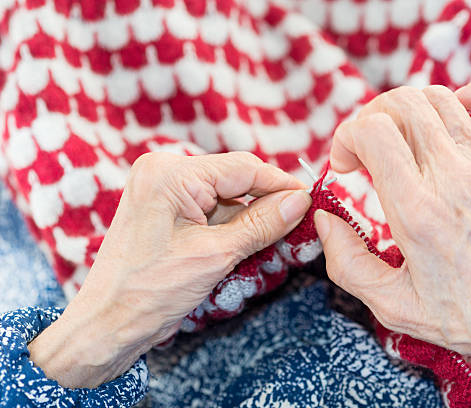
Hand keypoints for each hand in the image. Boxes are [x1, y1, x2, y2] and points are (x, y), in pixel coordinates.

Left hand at [28, 152, 310, 387]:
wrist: (107, 325)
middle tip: (301, 220)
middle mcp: (164, 173)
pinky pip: (210, 210)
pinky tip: (253, 242)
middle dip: (267, 201)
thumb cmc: (150, 291)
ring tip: (281, 236)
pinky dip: (233, 226)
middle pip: (234, 179)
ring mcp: (163, 192)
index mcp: (170, 174)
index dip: (281, 183)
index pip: (242, 167)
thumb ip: (262, 224)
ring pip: (225, 197)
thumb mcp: (215, 255)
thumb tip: (300, 201)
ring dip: (251, 217)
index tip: (311, 199)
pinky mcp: (165, 211)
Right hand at [314, 75, 470, 394]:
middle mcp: (452, 176)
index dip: (346, 138)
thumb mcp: (394, 306)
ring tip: (397, 138)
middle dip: (369, 118)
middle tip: (364, 151)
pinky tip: (452, 113)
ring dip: (405, 109)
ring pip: (438, 97)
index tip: (345, 166)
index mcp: (418, 210)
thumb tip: (324, 220)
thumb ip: (347, 264)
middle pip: (402, 103)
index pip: (374, 132)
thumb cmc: (468, 312)